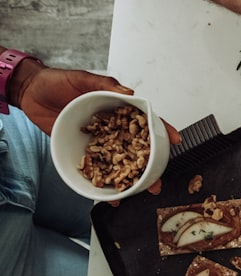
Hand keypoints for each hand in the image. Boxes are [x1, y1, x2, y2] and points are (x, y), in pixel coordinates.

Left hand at [15, 65, 178, 195]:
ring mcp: (101, 141)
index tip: (175, 139)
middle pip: (138, 149)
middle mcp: (114, 128)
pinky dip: (104, 184)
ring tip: (138, 192)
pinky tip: (111, 196)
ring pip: (121, 163)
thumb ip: (105, 85)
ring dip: (131, 179)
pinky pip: (98, 169)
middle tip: (156, 180)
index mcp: (119, 109)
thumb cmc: (57, 82)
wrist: (31, 94)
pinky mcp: (85, 152)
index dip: (164, 130)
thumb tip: (129, 92)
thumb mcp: (82, 79)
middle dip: (151, 167)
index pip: (147, 121)